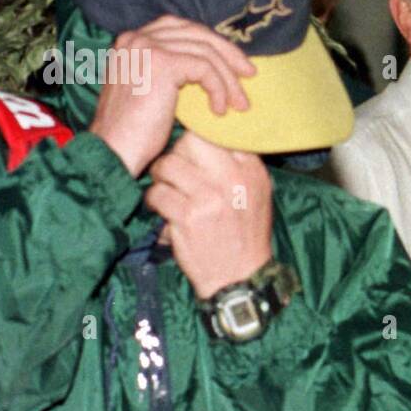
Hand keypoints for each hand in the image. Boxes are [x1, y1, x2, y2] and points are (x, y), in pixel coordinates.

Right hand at [89, 15, 255, 177]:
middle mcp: (137, 37)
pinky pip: (205, 68)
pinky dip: (218, 88)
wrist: (114, 151)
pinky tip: (220, 110)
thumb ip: (174, 70)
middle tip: (250, 74)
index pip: (183, 29)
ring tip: (240, 103)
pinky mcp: (161, 62)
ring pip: (206, 52)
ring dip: (229, 78)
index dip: (213, 44)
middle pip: (197, 33)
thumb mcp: (154, 90)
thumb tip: (214, 66)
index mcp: (133, 40)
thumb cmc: (135, 132)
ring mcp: (146, 47)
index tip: (235, 65)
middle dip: (228, 53)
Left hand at [144, 131, 272, 298]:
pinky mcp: (188, 216)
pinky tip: (163, 211)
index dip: (198, 138)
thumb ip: (238, 164)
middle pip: (190, 142)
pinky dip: (154, 202)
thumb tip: (208, 134)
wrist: (240, 277)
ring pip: (167, 165)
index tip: (192, 151)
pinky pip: (157, 193)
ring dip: (161, 179)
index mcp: (251, 169)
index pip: (218, 133)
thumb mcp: (256, 193)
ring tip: (167, 191)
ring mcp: (209, 197)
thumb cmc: (245, 234)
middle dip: (176, 154)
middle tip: (175, 171)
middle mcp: (233, 179)